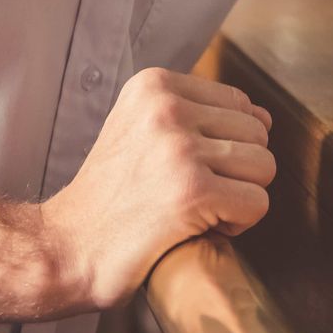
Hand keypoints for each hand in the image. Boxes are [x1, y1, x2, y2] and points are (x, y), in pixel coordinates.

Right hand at [40, 67, 274, 309]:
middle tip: (191, 195)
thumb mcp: (142, 131)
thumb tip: (266, 118)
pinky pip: (257, 203)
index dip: (224, 145)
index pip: (239, 103)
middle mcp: (167, 107)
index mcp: (154, 85)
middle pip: (258, 134)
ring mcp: (180, 147)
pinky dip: (236, 225)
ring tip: (195, 210)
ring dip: (238, 199)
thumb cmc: (110, 198)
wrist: (67, 247)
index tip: (184, 169)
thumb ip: (200, 116)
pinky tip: (197, 228)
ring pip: (264, 167)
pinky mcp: (193, 191)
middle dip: (236, 173)